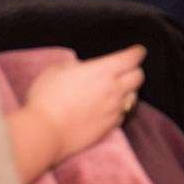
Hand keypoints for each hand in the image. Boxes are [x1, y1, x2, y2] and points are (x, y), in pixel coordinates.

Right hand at [25, 46, 146, 164]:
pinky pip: (122, 115)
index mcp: (103, 71)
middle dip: (134, 71)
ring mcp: (113, 110)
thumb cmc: (47, 98)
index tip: (137, 51)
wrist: (44, 132)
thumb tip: (82, 68)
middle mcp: (113, 90)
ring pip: (133, 97)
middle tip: (125, 70)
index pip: (131, 58)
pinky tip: (107, 109)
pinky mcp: (108, 128)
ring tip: (115, 91)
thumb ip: (76, 65)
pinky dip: (118, 110)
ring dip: (128, 91)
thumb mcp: (56, 70)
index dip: (136, 52)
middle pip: (138, 77)